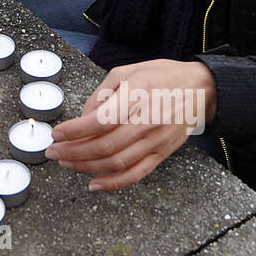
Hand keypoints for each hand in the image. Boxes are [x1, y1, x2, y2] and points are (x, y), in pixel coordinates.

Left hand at [46, 59, 217, 190]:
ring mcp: (156, 140)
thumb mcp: (127, 72)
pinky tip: (94, 183)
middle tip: (53, 151)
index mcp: (136, 95)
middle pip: (105, 146)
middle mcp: (147, 121)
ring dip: (86, 166)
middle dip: (73, 152)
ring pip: (116, 162)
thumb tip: (83, 118)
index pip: (100, 120)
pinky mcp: (162, 153)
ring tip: (66, 162)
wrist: (201, 88)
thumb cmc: (161, 76)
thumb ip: (102, 93)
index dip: (74, 130)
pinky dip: (113, 183)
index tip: (57, 133)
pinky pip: (136, 174)